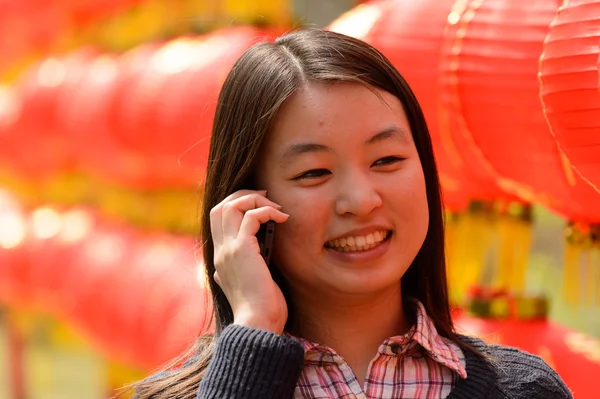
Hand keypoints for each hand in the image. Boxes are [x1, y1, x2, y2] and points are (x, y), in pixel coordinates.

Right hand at [210, 190, 289, 333]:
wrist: (258, 324)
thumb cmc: (262, 309)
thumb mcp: (249, 284)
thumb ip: (245, 269)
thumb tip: (256, 256)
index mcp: (221, 258)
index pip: (217, 219)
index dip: (236, 205)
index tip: (259, 205)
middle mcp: (220, 251)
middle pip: (220, 206)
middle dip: (243, 195)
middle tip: (267, 199)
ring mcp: (228, 250)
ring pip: (230, 205)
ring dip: (254, 200)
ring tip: (275, 207)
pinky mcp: (242, 250)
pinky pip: (251, 217)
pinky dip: (267, 211)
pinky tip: (283, 218)